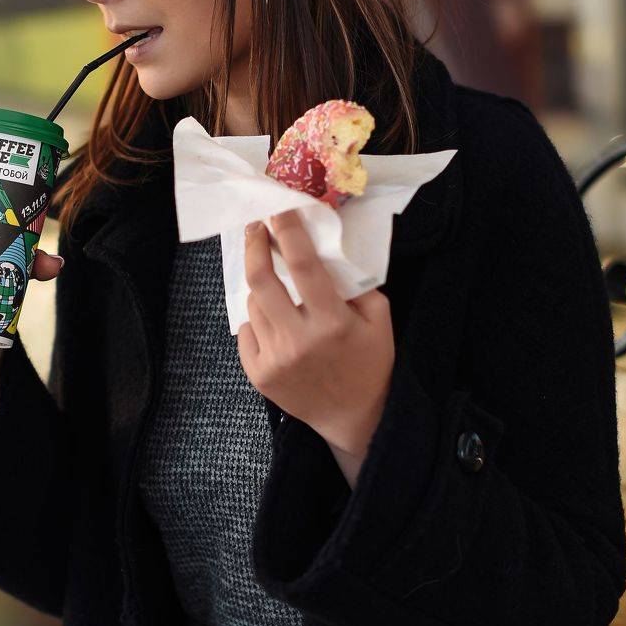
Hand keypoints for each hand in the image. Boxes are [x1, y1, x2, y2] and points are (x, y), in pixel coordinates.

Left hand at [236, 208, 394, 467]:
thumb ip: (355, 283)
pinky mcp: (258, 374)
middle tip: (256, 228)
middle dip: (255, 245)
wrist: (354, 418)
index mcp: (333, 322)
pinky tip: (277, 326)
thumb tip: (325, 244)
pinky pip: (246, 331)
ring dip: (263, 289)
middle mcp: (299, 340)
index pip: (303, 265)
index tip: (278, 207)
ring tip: (281, 292)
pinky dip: (259, 321)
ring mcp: (274, 360)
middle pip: (261, 280)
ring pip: (253, 304)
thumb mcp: (379, 319)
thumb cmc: (370, 362)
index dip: (287, 230)